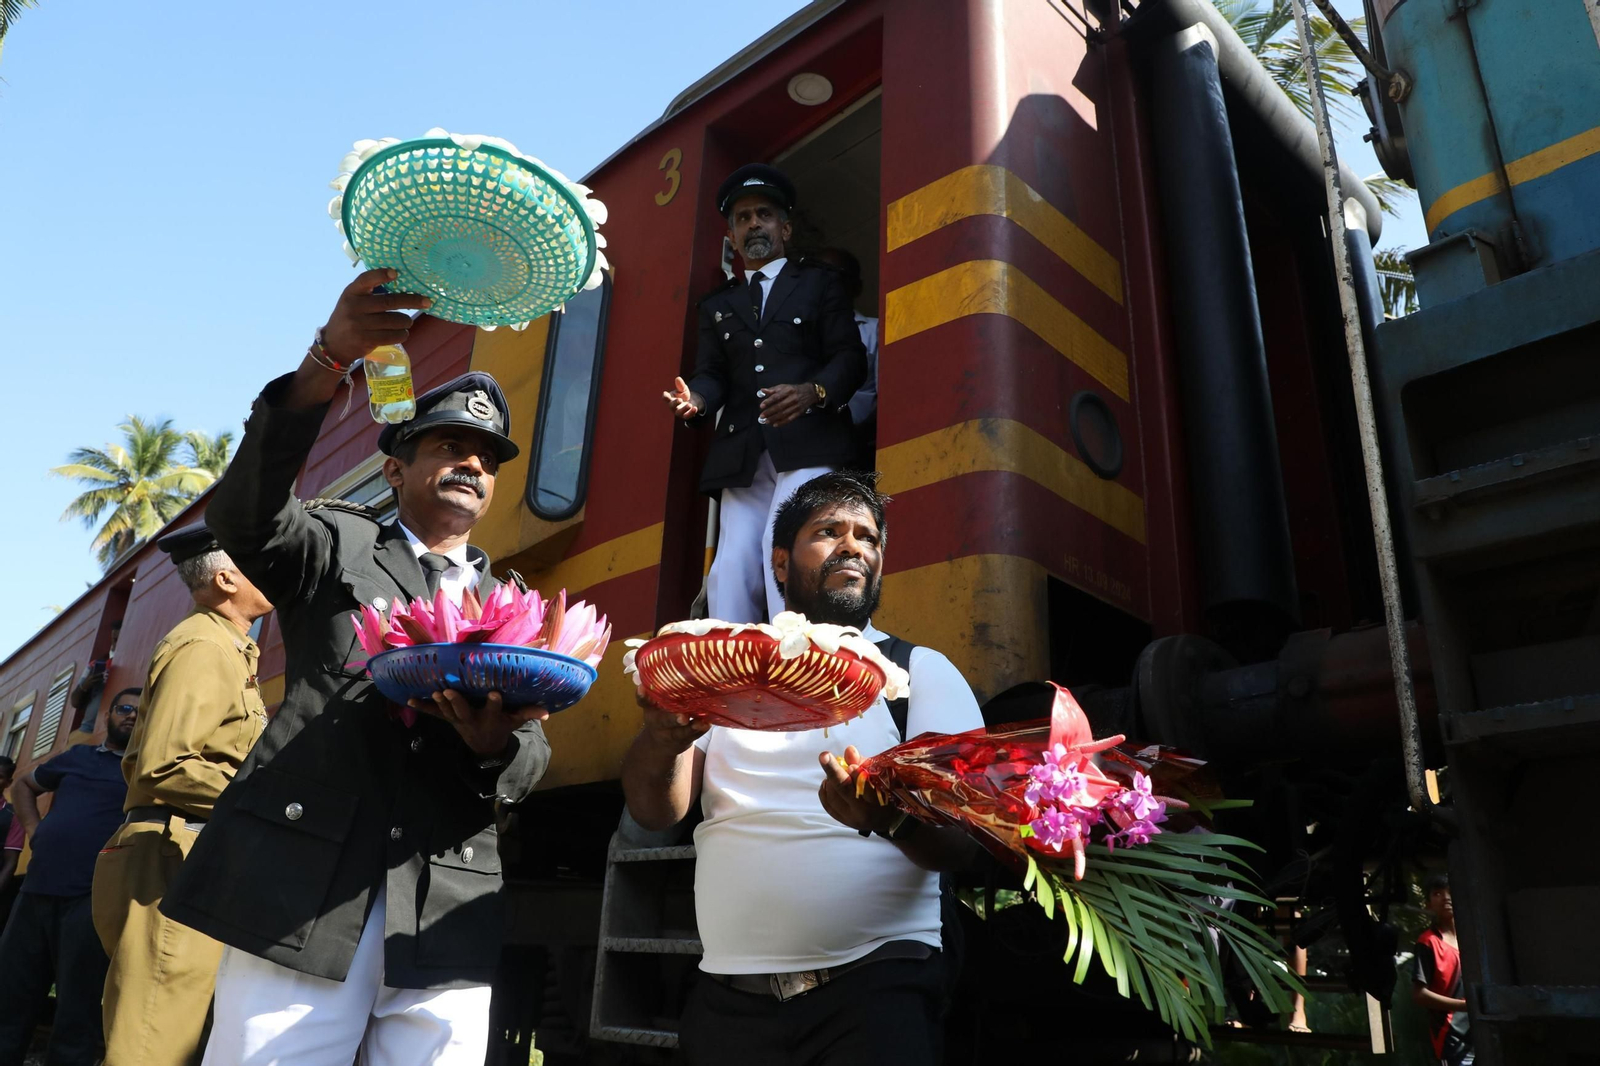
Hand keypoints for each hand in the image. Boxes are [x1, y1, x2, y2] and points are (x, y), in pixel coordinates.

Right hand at [322, 268, 431, 364]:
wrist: (334, 345)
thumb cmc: (350, 317)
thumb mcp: (352, 301)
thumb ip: (370, 293)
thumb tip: (402, 285)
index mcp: (351, 293)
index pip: (365, 279)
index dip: (380, 275)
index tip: (396, 273)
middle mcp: (354, 307)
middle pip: (389, 301)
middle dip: (411, 301)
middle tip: (427, 301)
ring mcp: (359, 325)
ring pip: (394, 320)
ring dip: (406, 321)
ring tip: (406, 321)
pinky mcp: (366, 340)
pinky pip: (393, 335)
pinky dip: (402, 334)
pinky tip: (402, 333)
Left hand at [408, 689, 547, 756]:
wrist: (484, 747)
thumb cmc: (502, 727)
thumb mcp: (516, 722)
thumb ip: (529, 713)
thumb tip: (548, 712)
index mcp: (491, 718)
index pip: (495, 710)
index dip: (495, 702)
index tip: (495, 693)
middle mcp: (473, 720)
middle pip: (464, 711)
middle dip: (456, 702)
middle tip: (448, 691)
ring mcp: (458, 720)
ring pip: (448, 712)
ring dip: (440, 703)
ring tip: (434, 692)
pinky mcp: (449, 719)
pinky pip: (434, 714)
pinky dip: (422, 707)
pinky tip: (409, 700)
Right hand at [636, 688, 708, 752]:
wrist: (659, 744)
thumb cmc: (660, 716)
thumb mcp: (653, 706)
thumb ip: (656, 691)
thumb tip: (659, 668)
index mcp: (650, 711)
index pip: (643, 702)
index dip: (642, 696)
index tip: (641, 688)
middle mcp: (659, 723)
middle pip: (664, 721)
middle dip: (673, 719)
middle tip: (682, 717)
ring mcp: (671, 734)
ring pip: (681, 733)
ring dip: (691, 729)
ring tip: (700, 723)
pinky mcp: (684, 740)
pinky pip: (693, 737)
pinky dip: (700, 731)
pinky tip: (706, 725)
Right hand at [662, 376, 703, 419]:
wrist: (690, 402)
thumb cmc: (683, 395)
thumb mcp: (682, 389)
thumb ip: (680, 385)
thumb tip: (678, 378)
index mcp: (670, 398)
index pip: (665, 398)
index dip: (665, 396)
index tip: (665, 394)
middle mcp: (672, 406)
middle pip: (672, 406)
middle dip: (675, 403)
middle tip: (680, 400)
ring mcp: (678, 412)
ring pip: (679, 412)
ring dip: (684, 409)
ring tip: (689, 405)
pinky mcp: (685, 415)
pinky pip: (687, 416)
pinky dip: (691, 413)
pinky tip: (695, 408)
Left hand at [758, 383, 815, 427]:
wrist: (810, 393)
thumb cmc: (794, 389)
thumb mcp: (784, 386)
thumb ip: (773, 389)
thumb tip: (762, 390)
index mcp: (788, 391)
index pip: (777, 396)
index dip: (769, 401)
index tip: (761, 406)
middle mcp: (792, 398)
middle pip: (780, 406)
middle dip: (770, 412)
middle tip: (762, 416)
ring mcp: (796, 406)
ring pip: (784, 414)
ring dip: (774, 418)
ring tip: (767, 421)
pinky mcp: (799, 413)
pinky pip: (790, 419)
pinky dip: (782, 422)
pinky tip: (775, 424)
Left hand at [818, 745, 896, 834]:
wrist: (888, 819)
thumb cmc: (887, 793)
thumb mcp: (881, 776)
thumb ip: (864, 763)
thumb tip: (849, 750)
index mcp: (878, 802)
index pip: (865, 787)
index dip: (857, 775)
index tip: (850, 765)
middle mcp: (863, 813)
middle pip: (845, 791)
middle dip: (833, 771)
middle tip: (824, 756)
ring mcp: (851, 819)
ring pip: (833, 797)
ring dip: (830, 780)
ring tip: (834, 771)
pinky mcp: (842, 821)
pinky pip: (827, 804)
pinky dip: (825, 791)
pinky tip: (828, 782)